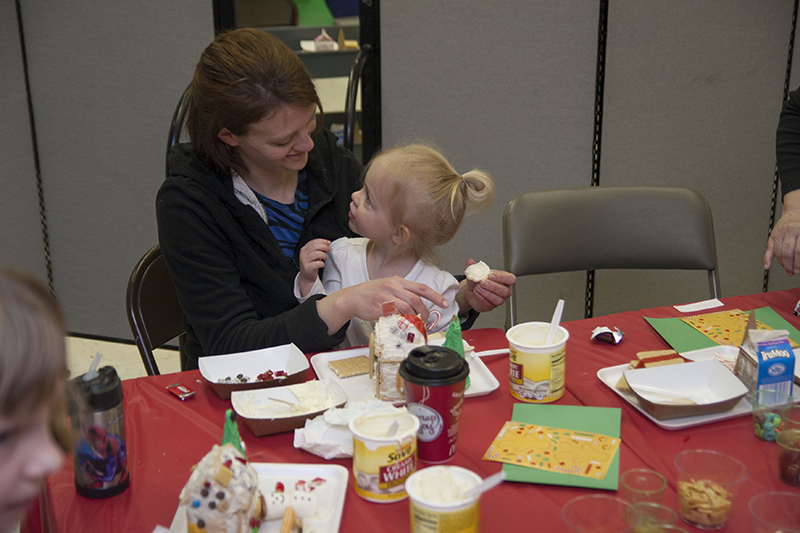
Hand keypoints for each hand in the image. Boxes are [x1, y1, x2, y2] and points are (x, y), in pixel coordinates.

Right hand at [298, 239, 330, 294]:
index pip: (313, 241)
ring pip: (316, 253)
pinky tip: (322, 264)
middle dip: (324, 246)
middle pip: (315, 246)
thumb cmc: (311, 264)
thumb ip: (320, 249)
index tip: (328, 242)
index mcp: (304, 249)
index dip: (322, 241)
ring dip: (324, 255)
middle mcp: (303, 253)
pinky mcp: (307, 267)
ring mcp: (304, 260)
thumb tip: (327, 245)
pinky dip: (322, 263)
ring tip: (326, 258)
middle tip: (329, 249)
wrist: (306, 276)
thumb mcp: (314, 255)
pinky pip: (316, 263)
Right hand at [316, 276, 447, 333]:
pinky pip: (396, 314)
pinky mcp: (380, 305)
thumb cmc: (370, 294)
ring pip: (408, 307)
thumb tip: (417, 306)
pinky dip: (403, 319)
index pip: (421, 287)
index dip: (435, 296)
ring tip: (415, 324)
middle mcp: (393, 285)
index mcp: (398, 280)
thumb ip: (402, 294)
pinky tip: (403, 323)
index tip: (445, 303)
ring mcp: (386, 295)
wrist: (351, 298)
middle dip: (425, 311)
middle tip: (427, 320)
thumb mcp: (388, 288)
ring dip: (415, 317)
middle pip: (417, 299)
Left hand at [458, 259, 515, 312]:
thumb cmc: (479, 281)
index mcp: (505, 279)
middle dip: (493, 286)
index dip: (501, 277)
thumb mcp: (476, 271)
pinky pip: (489, 304)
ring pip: (498, 299)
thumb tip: (470, 262)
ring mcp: (499, 299)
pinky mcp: (491, 306)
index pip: (510, 279)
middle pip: (505, 291)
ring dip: (486, 293)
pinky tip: (477, 292)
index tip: (490, 274)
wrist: (472, 290)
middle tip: (482, 282)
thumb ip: (474, 266)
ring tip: (478, 287)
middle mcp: (504, 290)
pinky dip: (481, 298)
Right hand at [765, 191, 799, 274]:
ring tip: (788, 270)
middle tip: (794, 272)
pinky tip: (767, 266)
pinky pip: (769, 249)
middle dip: (791, 265)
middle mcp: (789, 231)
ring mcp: (779, 233)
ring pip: (778, 252)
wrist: (796, 211)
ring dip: (783, 264)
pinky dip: (767, 259)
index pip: (798, 251)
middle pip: (788, 253)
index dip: (799, 263)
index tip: (799, 269)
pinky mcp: (772, 236)